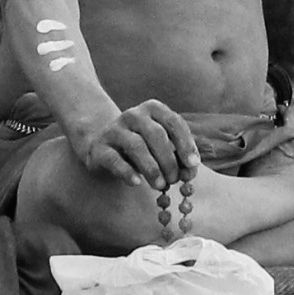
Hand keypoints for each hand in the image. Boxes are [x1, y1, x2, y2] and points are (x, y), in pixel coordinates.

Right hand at [75, 100, 200, 189]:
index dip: (186, 143)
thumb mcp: (160, 146)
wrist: (102, 143)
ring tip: (160, 185)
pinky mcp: (99, 147)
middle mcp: (133, 115)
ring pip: (136, 146)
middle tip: (175, 180)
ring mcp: (114, 129)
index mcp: (153, 109)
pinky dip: (127, 171)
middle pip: (156, 134)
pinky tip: (136, 183)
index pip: (174, 122)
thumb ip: (177, 156)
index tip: (193, 164)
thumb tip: (190, 172)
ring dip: (151, 168)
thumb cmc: (141, 145)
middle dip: (169, 159)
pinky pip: (114, 159)